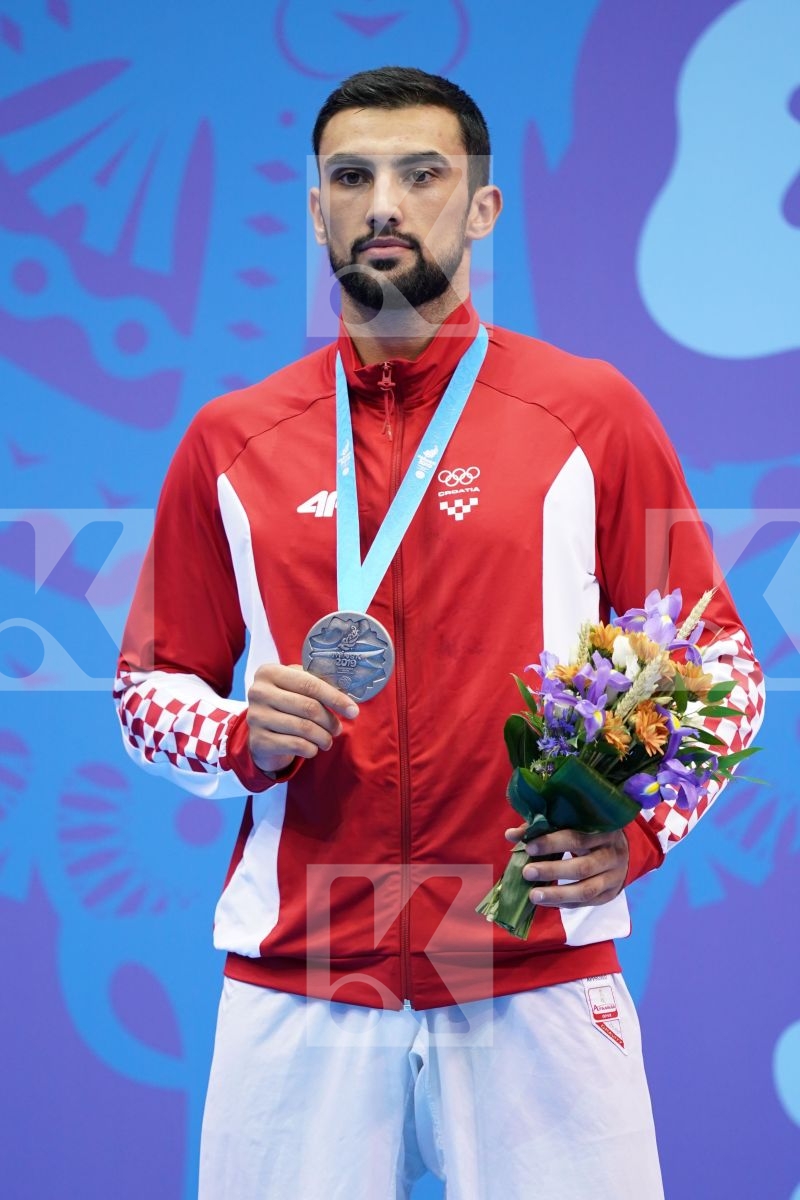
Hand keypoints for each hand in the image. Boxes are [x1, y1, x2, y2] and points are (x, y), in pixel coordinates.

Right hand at [247, 664, 358, 773]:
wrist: (261, 733)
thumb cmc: (285, 705)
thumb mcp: (295, 687)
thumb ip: (316, 684)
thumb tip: (347, 695)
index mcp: (269, 672)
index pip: (310, 684)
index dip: (335, 698)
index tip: (353, 710)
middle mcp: (258, 692)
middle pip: (308, 707)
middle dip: (330, 721)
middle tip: (338, 729)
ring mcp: (256, 717)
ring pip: (304, 728)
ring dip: (323, 737)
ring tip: (327, 740)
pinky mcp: (258, 740)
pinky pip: (296, 745)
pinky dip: (311, 749)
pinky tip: (312, 748)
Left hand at [503, 824, 629, 907]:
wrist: (622, 851)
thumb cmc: (589, 832)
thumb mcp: (573, 824)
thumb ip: (543, 827)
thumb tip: (511, 835)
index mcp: (604, 831)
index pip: (577, 838)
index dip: (552, 843)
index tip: (528, 846)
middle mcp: (612, 855)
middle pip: (582, 867)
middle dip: (552, 871)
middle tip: (526, 872)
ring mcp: (614, 877)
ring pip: (586, 890)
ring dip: (557, 894)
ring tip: (533, 896)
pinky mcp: (610, 894)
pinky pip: (586, 903)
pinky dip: (565, 903)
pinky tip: (546, 902)